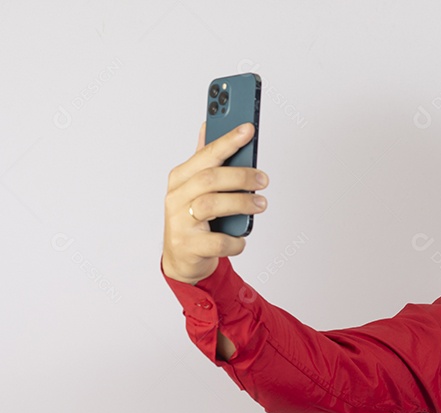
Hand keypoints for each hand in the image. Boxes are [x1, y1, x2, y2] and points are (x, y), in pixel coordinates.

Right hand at [161, 122, 267, 283]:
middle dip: (240, 176)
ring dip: (241, 203)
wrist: (183, 258)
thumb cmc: (194, 218)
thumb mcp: (197, 188)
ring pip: (211, 205)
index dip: (227, 141)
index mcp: (180, 178)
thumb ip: (205, 160)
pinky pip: (218, 241)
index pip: (206, 155)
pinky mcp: (189, 246)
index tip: (248, 129)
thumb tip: (208, 126)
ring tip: (261, 205)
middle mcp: (177, 198)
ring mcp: (180, 222)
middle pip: (209, 179)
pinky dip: (235, 239)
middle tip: (263, 179)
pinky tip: (242, 238)